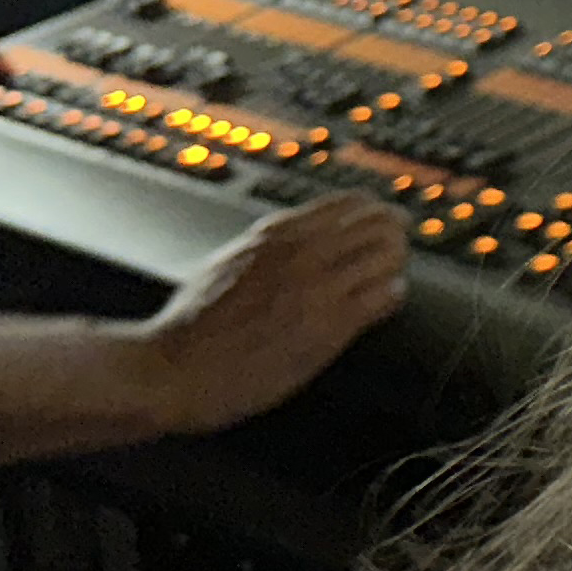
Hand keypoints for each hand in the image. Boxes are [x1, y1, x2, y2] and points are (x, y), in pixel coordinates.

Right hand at [126, 197, 406, 435]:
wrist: (173, 368)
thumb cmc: (191, 323)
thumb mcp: (228, 260)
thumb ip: (268, 246)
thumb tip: (292, 240)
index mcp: (277, 233)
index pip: (351, 202)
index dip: (375, 212)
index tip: (384, 221)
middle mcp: (303, 252)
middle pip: (381, 222)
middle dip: (395, 234)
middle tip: (398, 248)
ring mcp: (319, 287)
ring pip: (390, 255)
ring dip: (396, 264)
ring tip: (391, 276)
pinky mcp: (328, 326)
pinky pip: (385, 296)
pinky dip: (393, 294)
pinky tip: (387, 301)